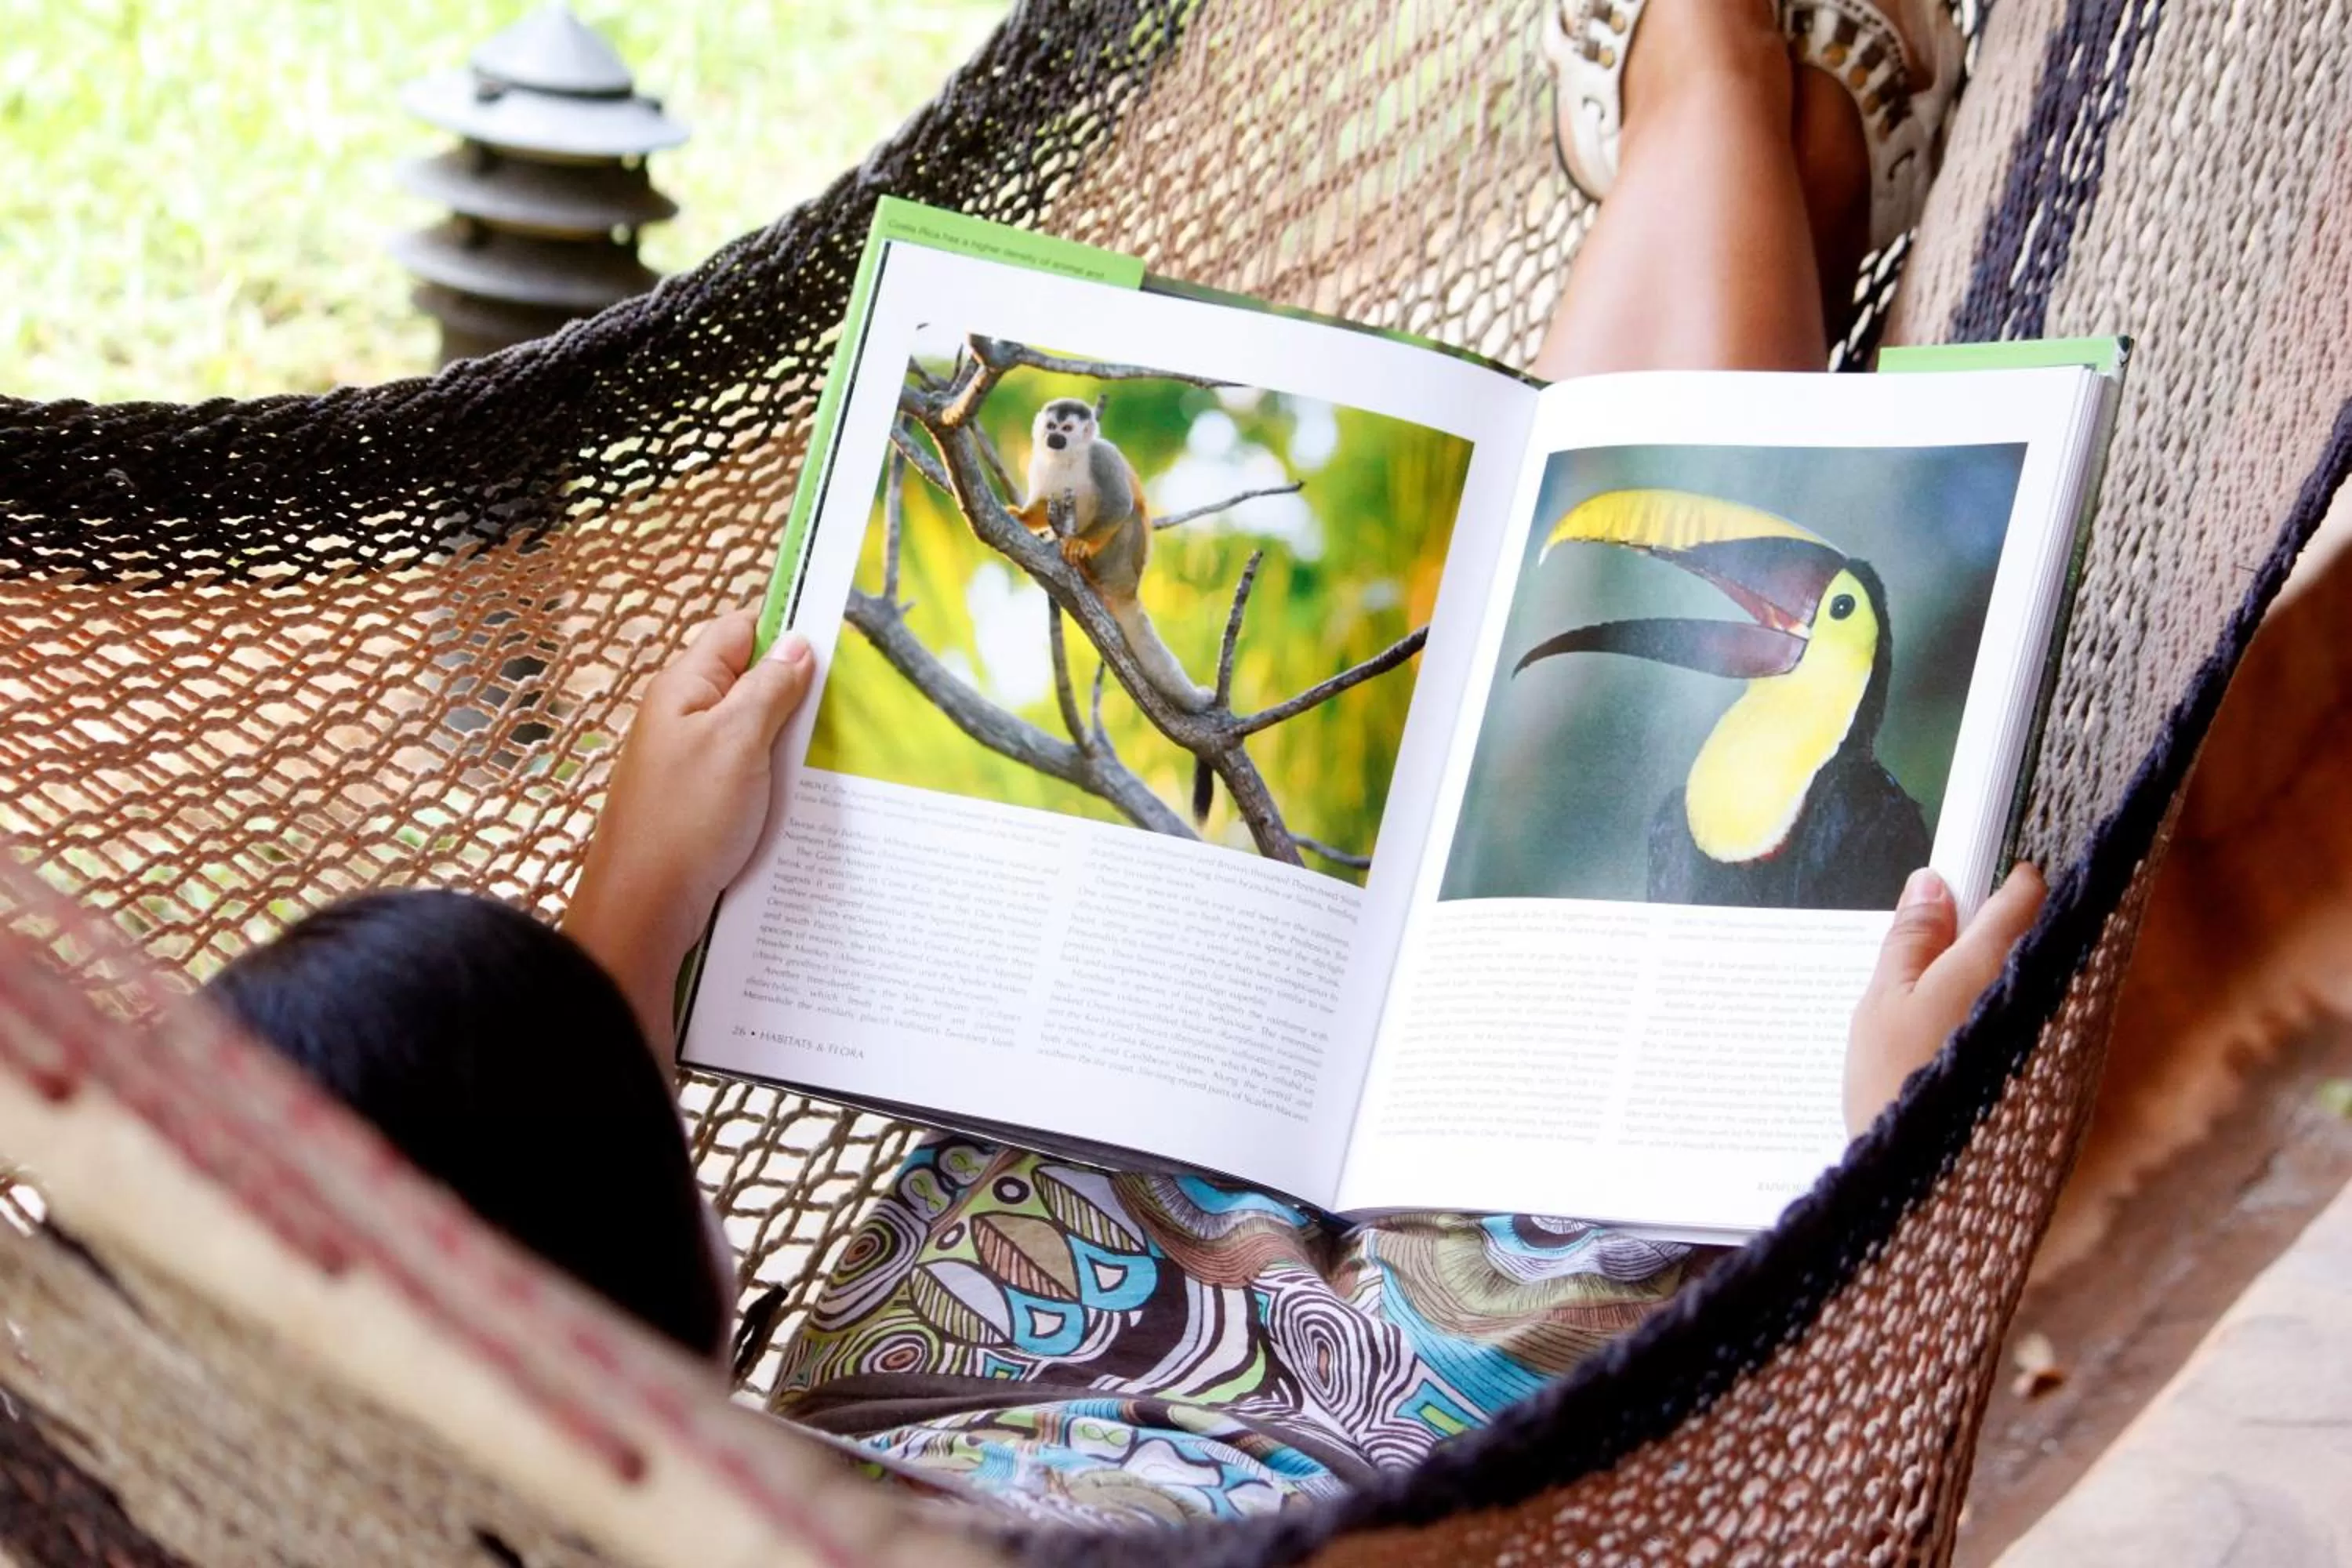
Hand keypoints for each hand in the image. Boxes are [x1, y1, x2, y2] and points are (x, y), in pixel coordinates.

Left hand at [565, 610, 815, 1058]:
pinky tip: (798, 793)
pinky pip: (748, 770)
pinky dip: (775, 776)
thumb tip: (798, 645)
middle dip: (794, 690)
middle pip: (750, 679)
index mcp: (684, 687)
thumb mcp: (738, 742)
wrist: (645, 909)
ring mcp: (691, 759)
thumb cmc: (685, 822)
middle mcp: (683, 716)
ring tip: (825, 754)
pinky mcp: (701, 798)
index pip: (740, 629)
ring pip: (753, 728)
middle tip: (839, 708)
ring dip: (788, 739)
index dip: (785, 629)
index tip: (835, 643)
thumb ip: (769, 688)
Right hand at [1844, 863, 2046, 1136]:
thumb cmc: (1894, 1087)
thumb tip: (1932, 883)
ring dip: (2010, 983)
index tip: (1987, 874)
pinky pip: (2049, 1031)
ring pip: (2045, 986)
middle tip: (1953, 946)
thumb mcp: (1883, 1002)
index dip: (2007, 878)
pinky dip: (2017, 1026)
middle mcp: (2041, 995)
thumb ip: (1912, 937)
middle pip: (2038, 940)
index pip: (2022, 895)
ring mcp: (2060, 1040)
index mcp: (1993, 964)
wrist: (1928, 1187)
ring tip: (1953, 1008)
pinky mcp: (2064, 1083)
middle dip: (2004, 933)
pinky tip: (1972, 1050)